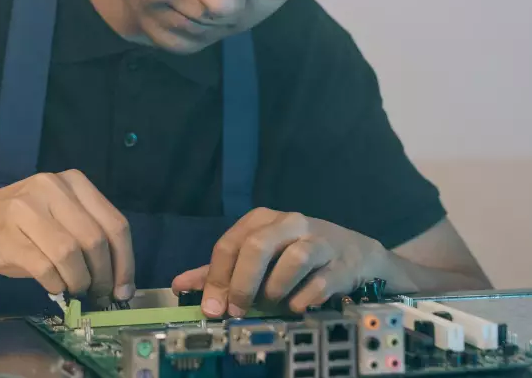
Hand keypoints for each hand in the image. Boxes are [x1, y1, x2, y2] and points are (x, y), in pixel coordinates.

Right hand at [0, 169, 134, 301]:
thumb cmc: (9, 228)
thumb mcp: (53, 220)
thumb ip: (85, 237)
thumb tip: (117, 278)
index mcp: (70, 181)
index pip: (114, 222)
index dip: (125, 261)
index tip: (125, 288)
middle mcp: (50, 187)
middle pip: (96, 239)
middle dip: (104, 276)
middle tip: (99, 295)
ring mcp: (26, 208)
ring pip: (72, 253)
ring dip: (79, 281)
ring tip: (74, 290)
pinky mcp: (6, 234)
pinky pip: (45, 266)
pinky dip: (55, 284)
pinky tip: (52, 287)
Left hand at [171, 208, 389, 316]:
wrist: (352, 254)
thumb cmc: (295, 253)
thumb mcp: (256, 257)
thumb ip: (218, 271)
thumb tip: (179, 284)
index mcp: (262, 220)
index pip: (229, 244)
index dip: (216, 279)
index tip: (212, 308)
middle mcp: (289, 223)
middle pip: (258, 246)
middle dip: (242, 283)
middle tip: (237, 310)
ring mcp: (318, 240)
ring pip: (294, 259)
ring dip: (276, 289)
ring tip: (272, 304)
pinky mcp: (341, 263)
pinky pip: (320, 282)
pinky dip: (304, 298)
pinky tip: (297, 307)